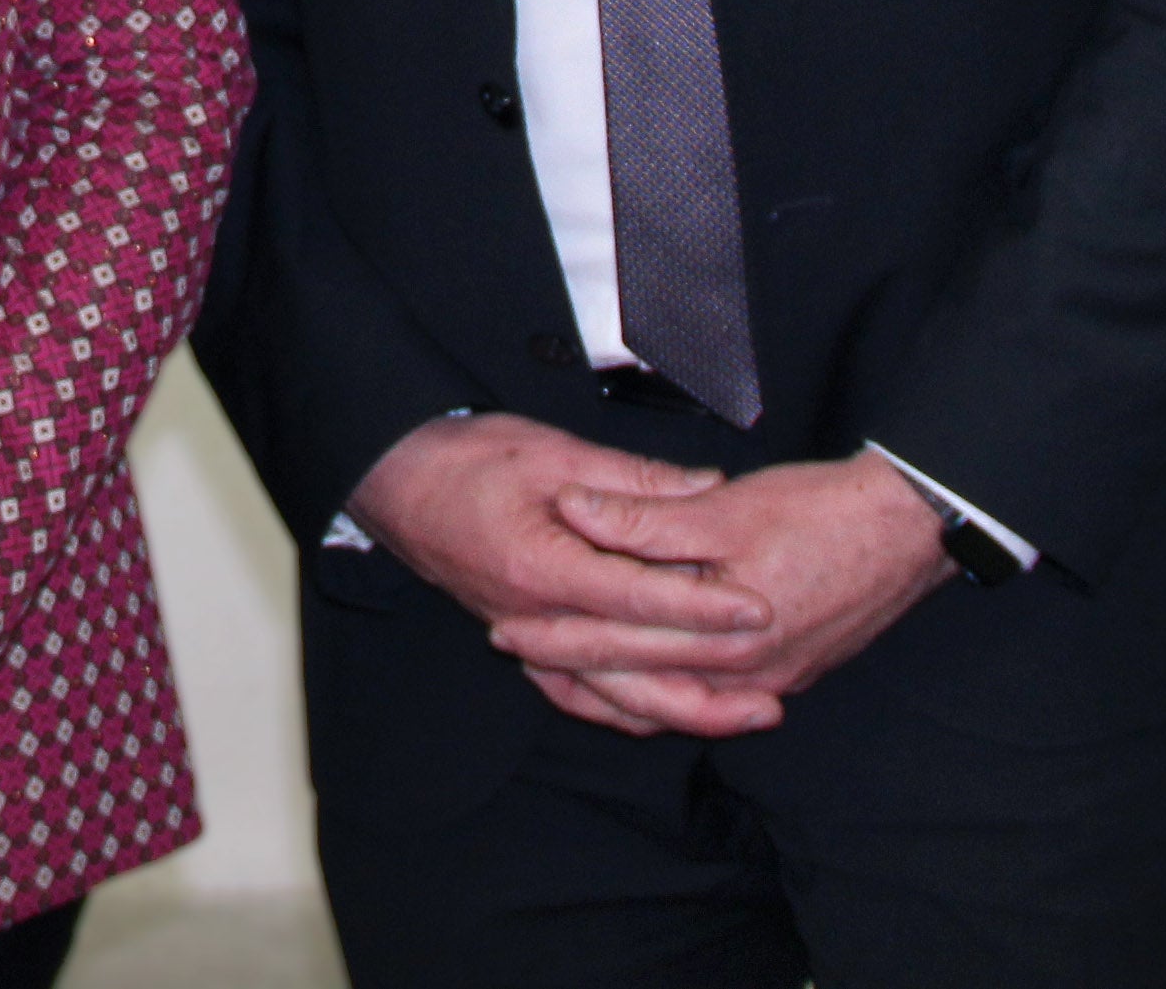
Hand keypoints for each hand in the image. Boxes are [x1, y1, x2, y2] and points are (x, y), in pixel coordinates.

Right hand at [345, 413, 777, 739]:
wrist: (392, 479)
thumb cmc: (463, 458)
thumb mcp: (553, 451)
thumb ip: (632, 480)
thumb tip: (707, 487)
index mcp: (542, 567)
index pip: (640, 600)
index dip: (704, 608)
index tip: (759, 609)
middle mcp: (534, 618)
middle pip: (632, 671)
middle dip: (708, 682)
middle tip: (773, 688)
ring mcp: (526, 636)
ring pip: (610, 696)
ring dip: (678, 710)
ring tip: (740, 715)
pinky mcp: (523, 639)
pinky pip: (578, 693)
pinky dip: (624, 709)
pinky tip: (667, 711)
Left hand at [499, 455, 955, 738]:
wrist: (909, 530)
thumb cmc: (822, 512)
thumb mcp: (725, 506)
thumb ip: (645, 515)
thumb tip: (576, 509)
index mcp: (722, 630)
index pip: (621, 639)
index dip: (560, 633)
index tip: (507, 626)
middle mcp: (744, 672)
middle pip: (639, 679)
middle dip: (572, 669)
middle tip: (514, 653)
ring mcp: (769, 679)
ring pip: (674, 700)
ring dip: (615, 690)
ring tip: (560, 675)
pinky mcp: (788, 672)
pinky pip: (710, 698)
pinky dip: (666, 693)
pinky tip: (641, 679)